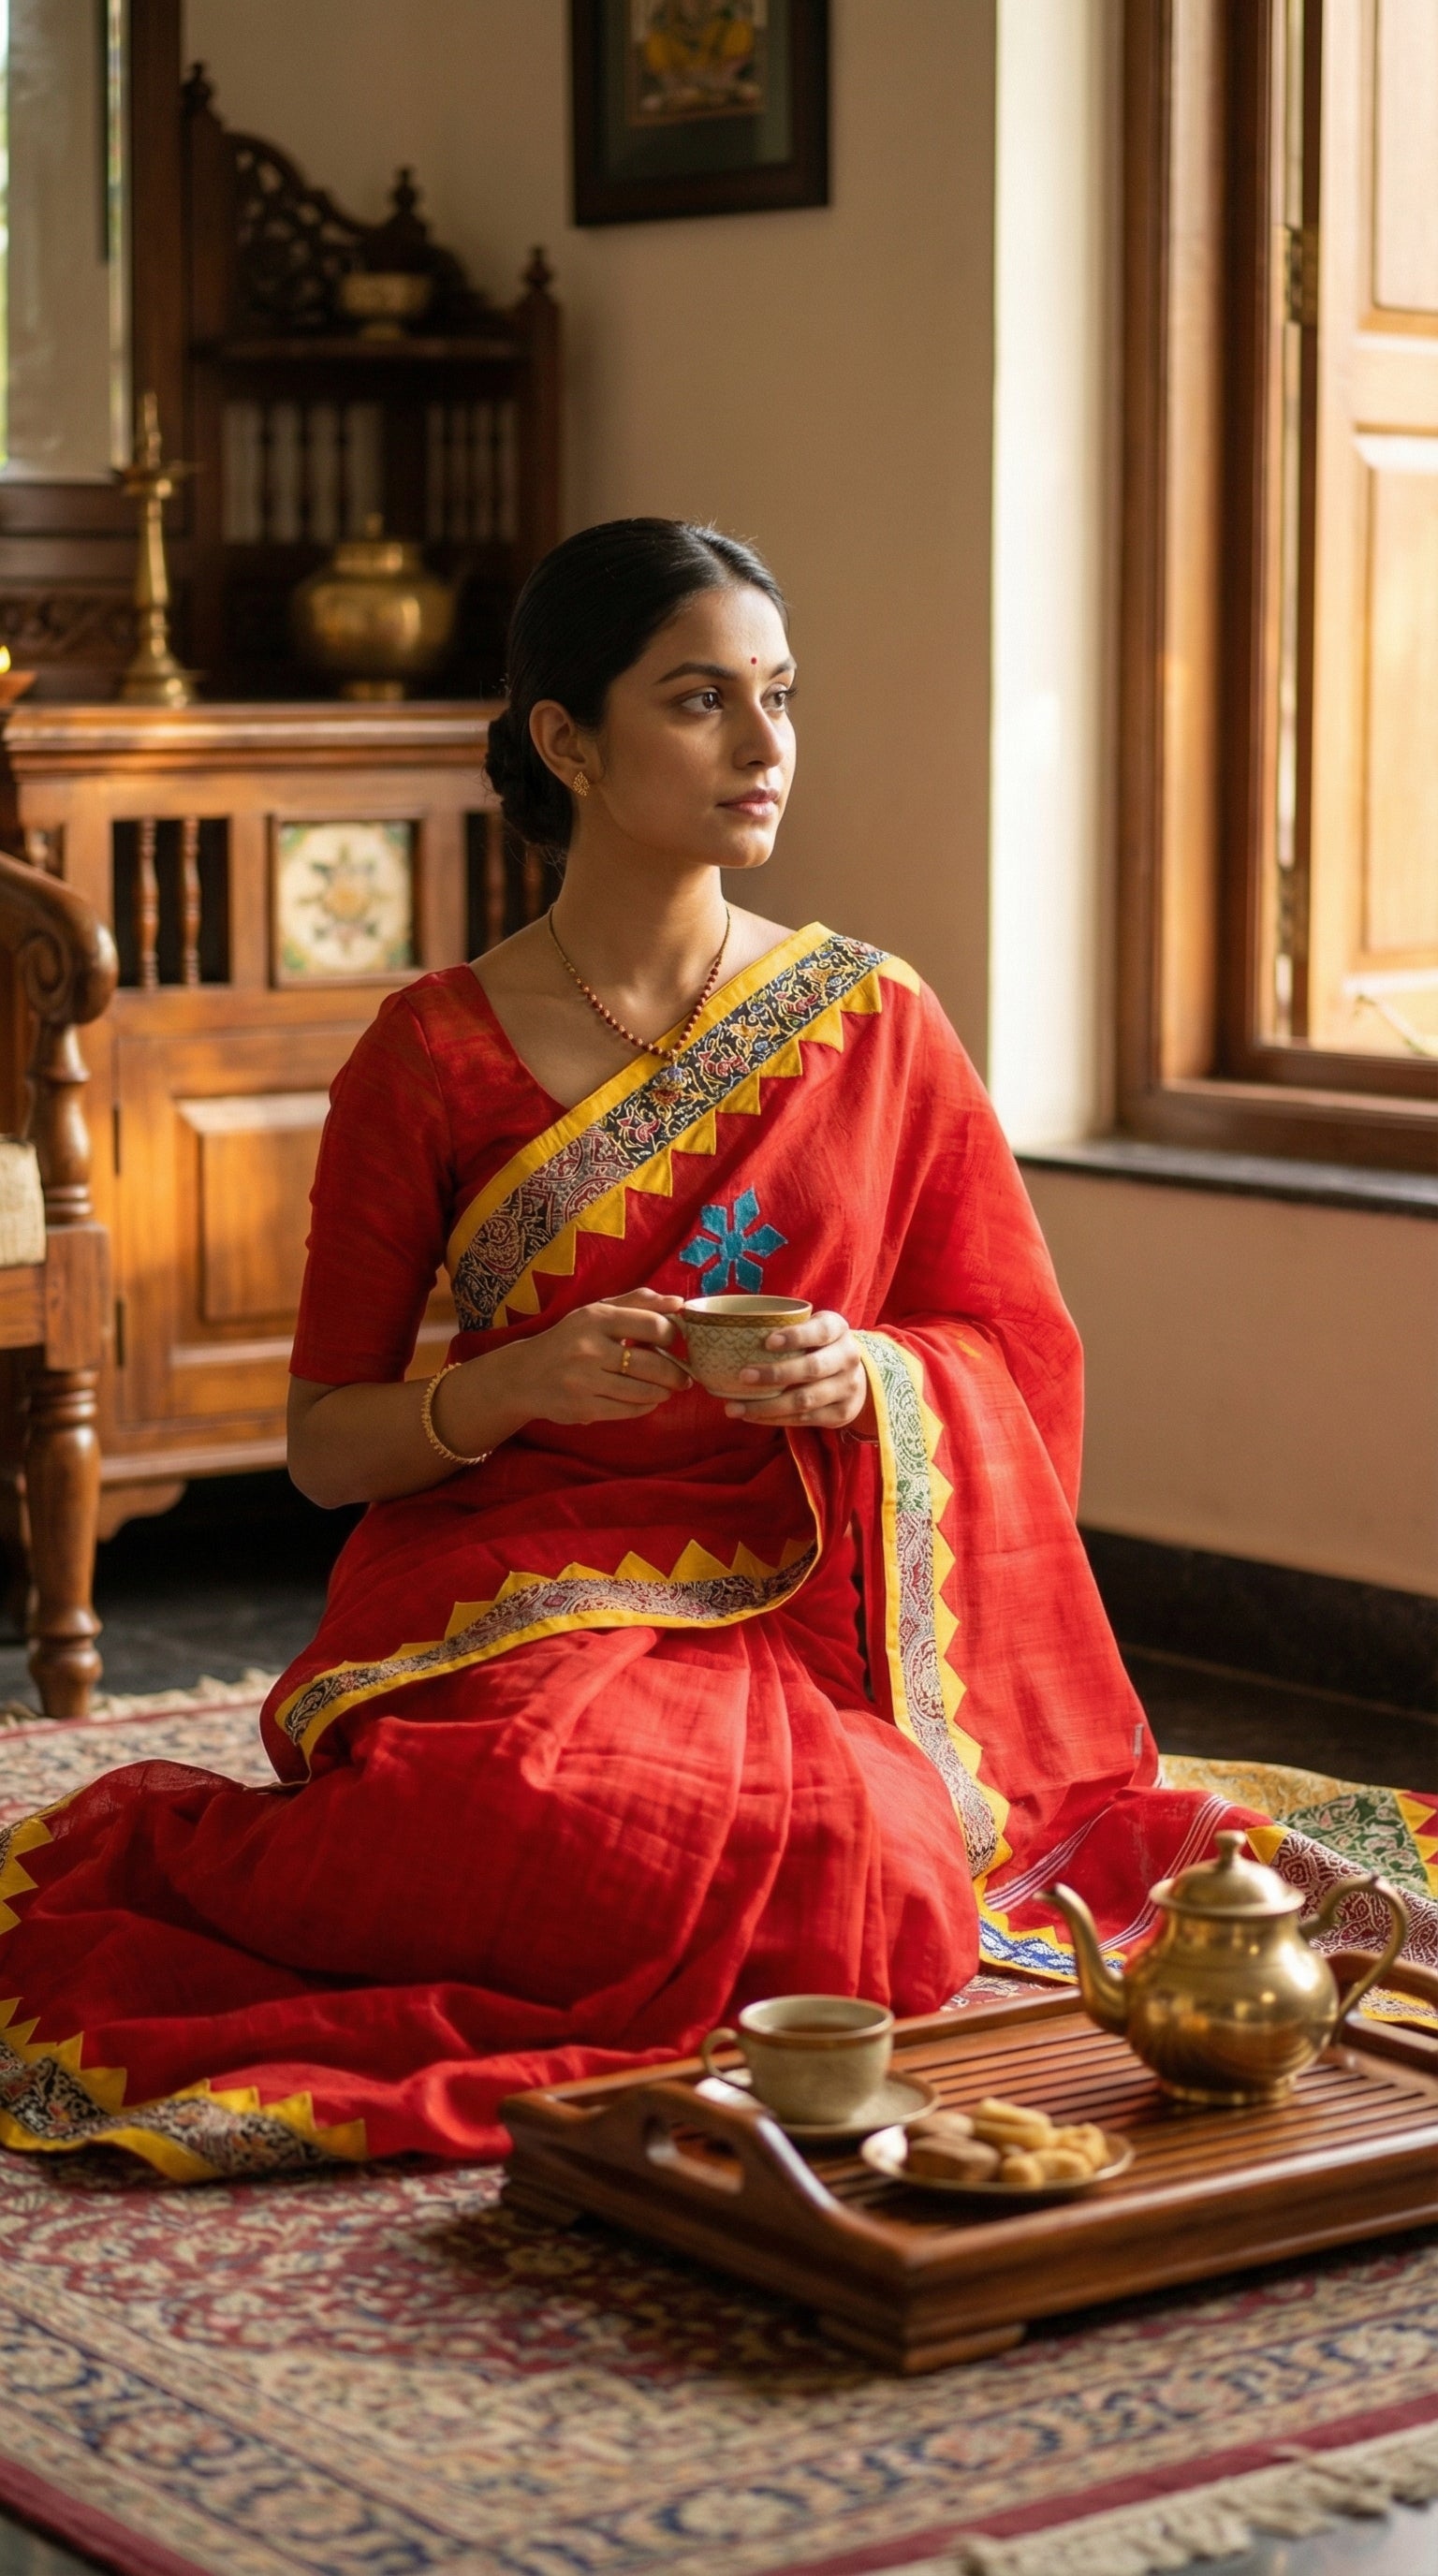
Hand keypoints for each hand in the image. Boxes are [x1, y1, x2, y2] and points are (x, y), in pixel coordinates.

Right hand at [506, 1287, 688, 1427]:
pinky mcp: (582, 1407)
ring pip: (642, 1390)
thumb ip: (638, 1302)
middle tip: (683, 1377)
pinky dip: (645, 1407)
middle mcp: (589, 1348)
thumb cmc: (570, 1339)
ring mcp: (584, 1380)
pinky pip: (627, 1410)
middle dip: (675, 1372)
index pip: (652, 1325)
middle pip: (651, 1364)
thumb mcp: (597, 1312)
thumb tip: (679, 1303)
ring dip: (663, 1391)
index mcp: (595, 1318)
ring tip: (668, 1389)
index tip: (674, 1343)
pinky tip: (648, 1401)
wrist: (524, 1375)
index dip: (672, 1336)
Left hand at [724, 1309, 876, 1432]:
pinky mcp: (841, 1413)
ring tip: (735, 1407)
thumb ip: (786, 1328)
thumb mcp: (811, 1328)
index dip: (796, 1336)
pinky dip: (774, 1419)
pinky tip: (752, 1415)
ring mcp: (848, 1387)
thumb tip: (734, 1333)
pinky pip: (804, 1419)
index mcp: (838, 1329)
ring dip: (767, 1406)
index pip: (820, 1331)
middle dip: (775, 1374)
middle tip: (743, 1376)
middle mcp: (848, 1357)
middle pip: (812, 1368)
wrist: (855, 1376)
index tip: (767, 1342)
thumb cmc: (817, 1346)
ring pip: (805, 1400)